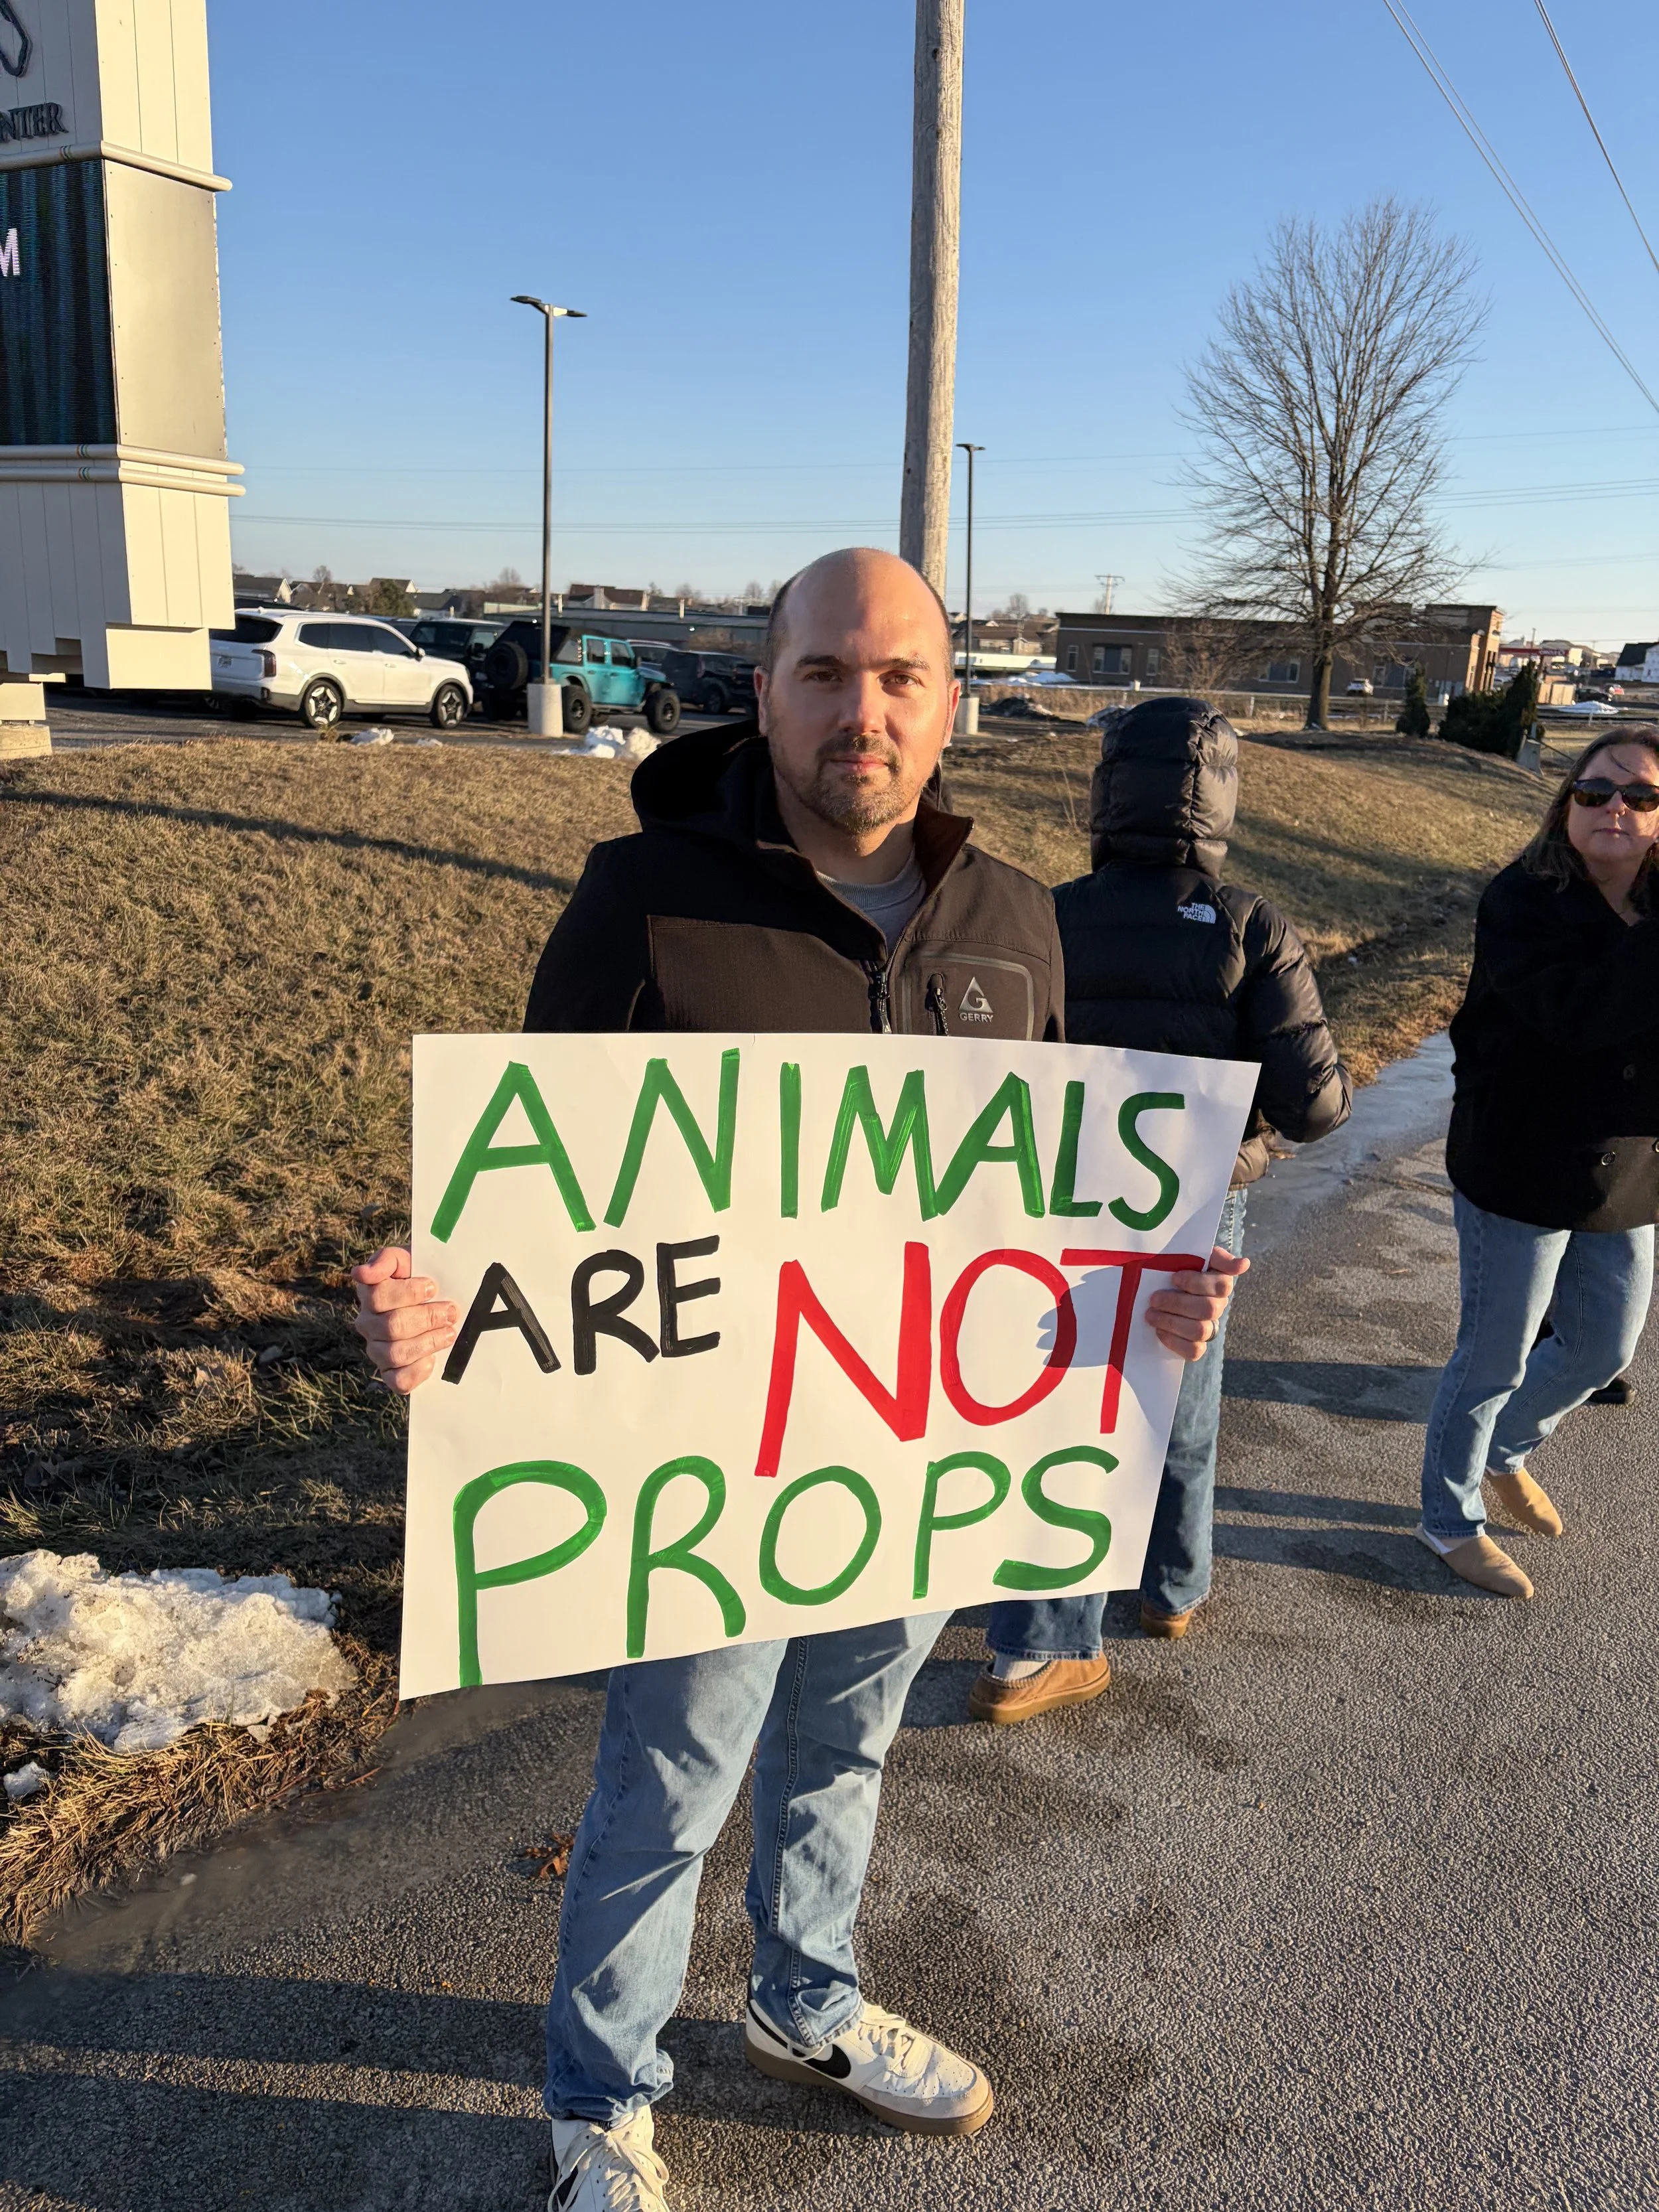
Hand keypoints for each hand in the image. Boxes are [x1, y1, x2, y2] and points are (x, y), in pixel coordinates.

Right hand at [351, 1247, 458, 1393]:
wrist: (440, 1300)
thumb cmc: (423, 1277)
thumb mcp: (409, 1259)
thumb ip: (386, 1260)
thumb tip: (361, 1274)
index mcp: (369, 1295)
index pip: (378, 1297)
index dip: (408, 1293)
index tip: (433, 1287)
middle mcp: (368, 1324)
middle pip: (392, 1326)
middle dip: (427, 1318)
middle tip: (450, 1311)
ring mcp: (377, 1350)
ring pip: (396, 1353)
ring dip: (429, 1342)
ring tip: (449, 1333)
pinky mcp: (391, 1373)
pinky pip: (398, 1381)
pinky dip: (418, 1371)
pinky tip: (433, 1359)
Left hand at [1144, 1245, 1248, 1361]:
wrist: (1163, 1288)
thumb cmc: (1181, 1268)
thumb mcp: (1197, 1255)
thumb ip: (1219, 1257)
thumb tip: (1244, 1264)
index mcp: (1220, 1284)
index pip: (1221, 1287)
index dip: (1196, 1283)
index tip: (1174, 1278)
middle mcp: (1217, 1307)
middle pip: (1207, 1309)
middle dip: (1177, 1303)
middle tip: (1154, 1298)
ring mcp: (1209, 1328)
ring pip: (1200, 1331)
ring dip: (1172, 1323)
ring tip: (1151, 1314)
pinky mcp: (1196, 1346)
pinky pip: (1194, 1351)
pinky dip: (1175, 1342)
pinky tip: (1159, 1331)